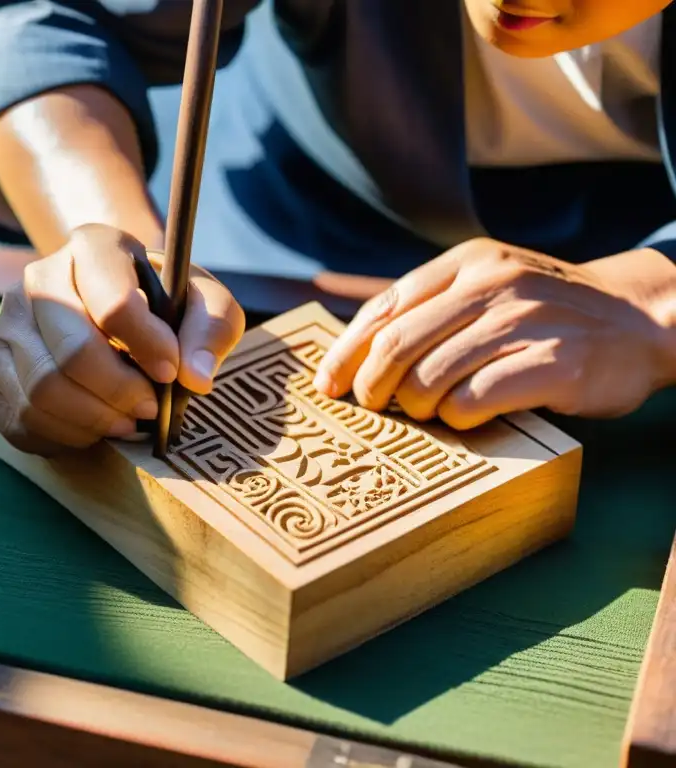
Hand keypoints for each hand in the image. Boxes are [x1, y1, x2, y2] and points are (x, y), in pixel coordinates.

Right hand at [0, 223, 244, 454]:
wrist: (104, 310)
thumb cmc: (158, 307)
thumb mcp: (203, 303)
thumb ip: (212, 328)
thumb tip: (193, 376)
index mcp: (92, 247)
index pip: (113, 304)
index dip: (149, 348)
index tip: (171, 372)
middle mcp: (35, 278)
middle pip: (73, 356)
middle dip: (120, 394)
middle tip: (148, 409)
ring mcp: (0, 324)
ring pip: (43, 394)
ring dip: (96, 421)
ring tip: (125, 420)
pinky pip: (21, 421)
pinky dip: (65, 436)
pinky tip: (91, 424)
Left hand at [312, 238, 675, 428]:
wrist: (640, 319)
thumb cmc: (547, 313)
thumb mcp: (490, 286)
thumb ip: (433, 306)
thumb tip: (358, 351)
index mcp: (467, 263)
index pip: (384, 308)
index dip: (346, 351)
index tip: (329, 383)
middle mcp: (492, 286)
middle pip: (397, 345)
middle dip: (371, 386)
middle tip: (371, 408)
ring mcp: (524, 323)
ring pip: (429, 377)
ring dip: (414, 407)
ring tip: (424, 414)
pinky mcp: (552, 365)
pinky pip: (474, 400)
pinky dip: (455, 418)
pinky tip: (462, 419)